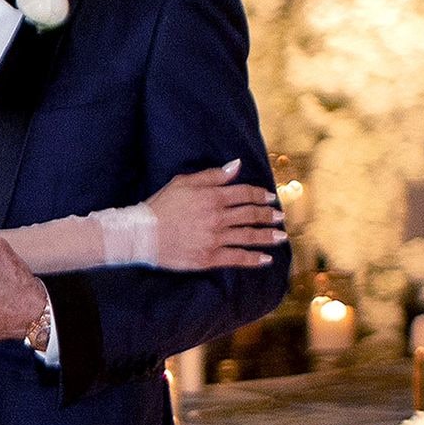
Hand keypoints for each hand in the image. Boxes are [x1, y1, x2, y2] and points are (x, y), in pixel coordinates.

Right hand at [147, 161, 282, 269]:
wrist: (142, 234)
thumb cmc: (161, 206)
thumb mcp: (183, 182)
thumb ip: (212, 175)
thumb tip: (236, 166)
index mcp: (212, 197)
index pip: (244, 194)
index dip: (260, 195)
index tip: (270, 197)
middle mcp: (217, 218)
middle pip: (251, 215)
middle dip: (268, 215)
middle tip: (280, 216)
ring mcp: (215, 239)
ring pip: (248, 236)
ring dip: (268, 236)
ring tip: (281, 236)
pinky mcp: (209, 258)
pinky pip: (237, 258)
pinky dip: (253, 259)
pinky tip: (266, 259)